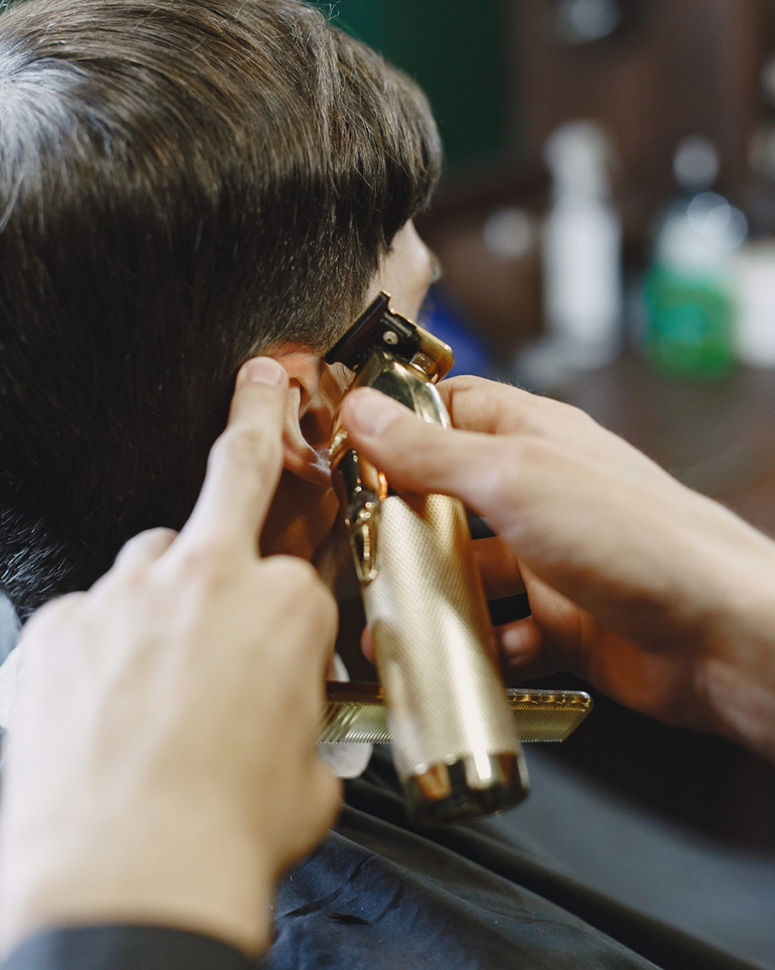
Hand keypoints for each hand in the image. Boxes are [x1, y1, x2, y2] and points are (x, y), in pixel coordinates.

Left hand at [0, 357, 339, 958]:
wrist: (129, 880)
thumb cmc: (226, 832)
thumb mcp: (311, 777)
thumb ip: (305, 726)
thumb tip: (296, 734)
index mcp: (285, 603)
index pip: (301, 570)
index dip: (292, 603)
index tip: (285, 614)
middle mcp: (207, 577)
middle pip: (232, 473)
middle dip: (252, 422)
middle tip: (257, 388)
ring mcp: (126, 592)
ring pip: (149, 559)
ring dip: (159, 593)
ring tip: (155, 666)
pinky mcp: (61, 625)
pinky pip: (86, 618)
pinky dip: (97, 647)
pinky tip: (102, 707)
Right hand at [341, 375, 774, 759]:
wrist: (721, 636)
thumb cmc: (643, 538)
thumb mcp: (515, 478)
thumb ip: (432, 450)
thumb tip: (365, 411)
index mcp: (531, 437)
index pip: (448, 410)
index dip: (395, 424)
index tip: (344, 450)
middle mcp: (539, 493)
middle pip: (447, 499)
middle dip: (402, 525)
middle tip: (360, 548)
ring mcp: (550, 560)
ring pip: (469, 573)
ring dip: (433, 597)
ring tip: (394, 620)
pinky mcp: (563, 624)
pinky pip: (502, 635)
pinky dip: (479, 648)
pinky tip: (465, 657)